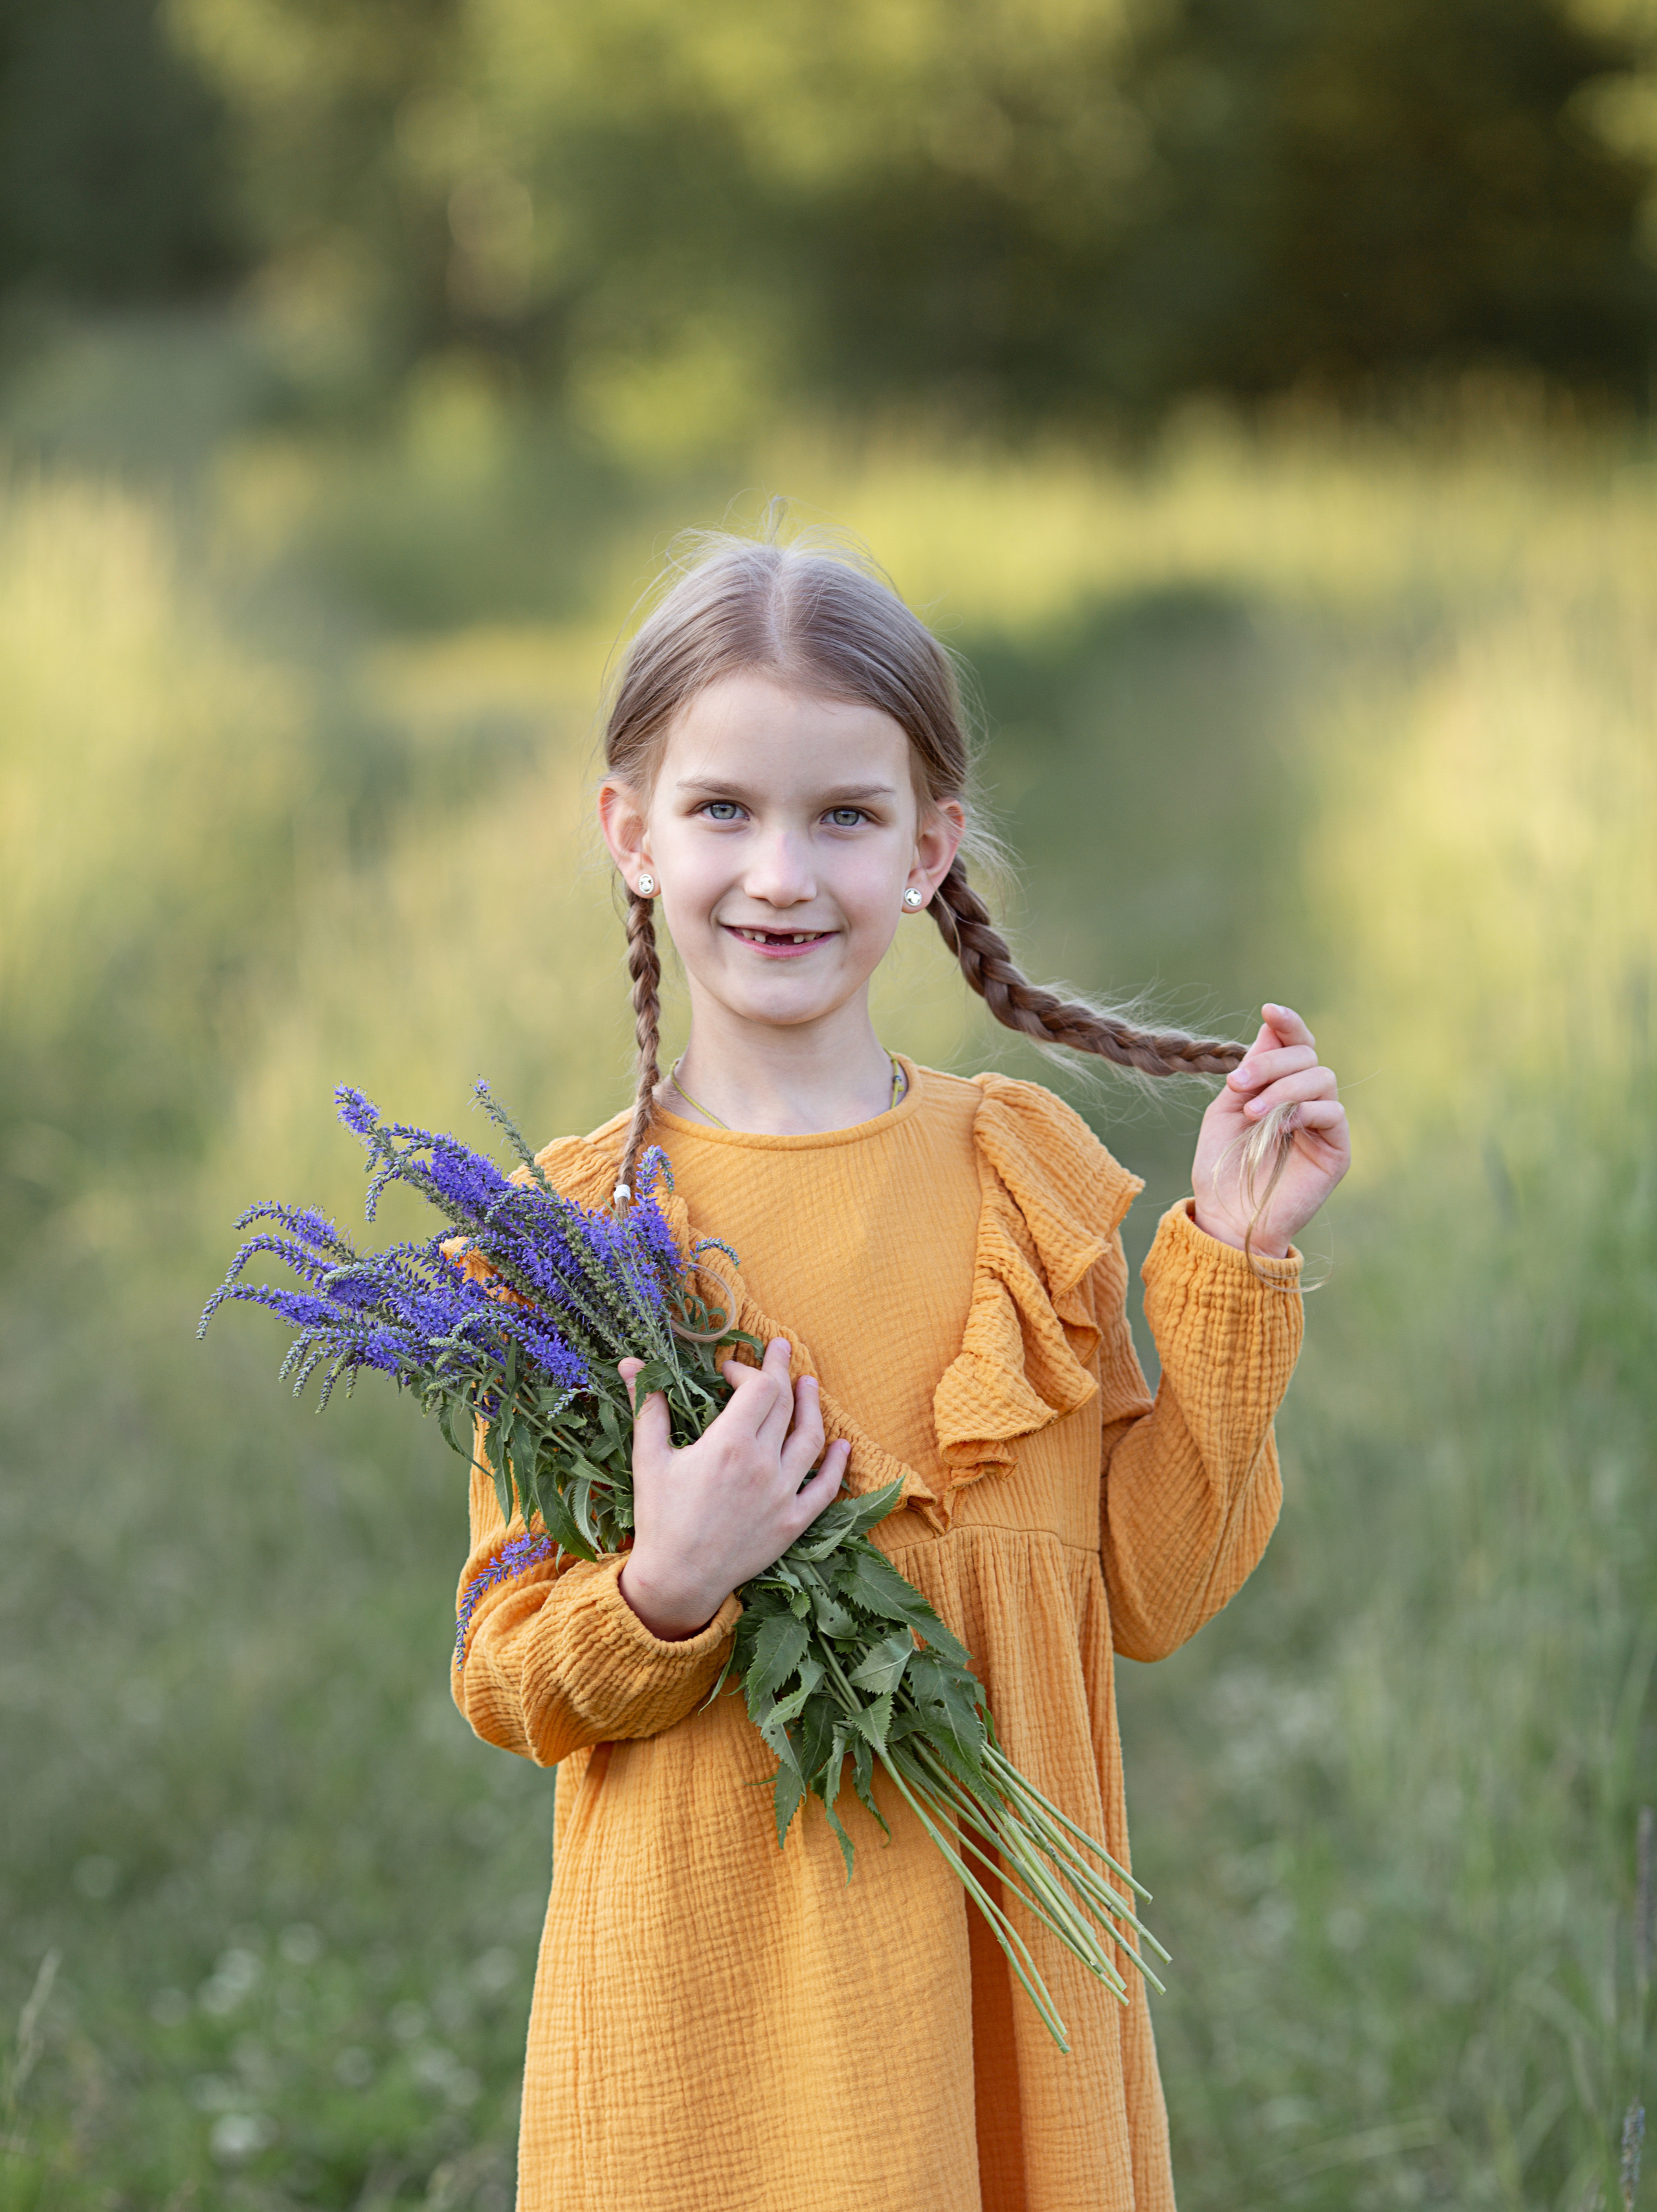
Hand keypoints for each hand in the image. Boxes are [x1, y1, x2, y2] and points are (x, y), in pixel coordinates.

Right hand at [616, 1336, 849, 1639]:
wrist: (677, 1580)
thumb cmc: (659, 1518)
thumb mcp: (649, 1458)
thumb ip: (648, 1406)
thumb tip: (632, 1364)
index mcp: (728, 1445)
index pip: (759, 1387)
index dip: (749, 1368)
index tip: (729, 1369)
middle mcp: (762, 1464)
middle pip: (785, 1404)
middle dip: (782, 1371)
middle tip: (781, 1349)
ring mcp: (783, 1494)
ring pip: (810, 1438)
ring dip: (813, 1406)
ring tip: (809, 1385)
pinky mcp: (793, 1522)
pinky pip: (825, 1488)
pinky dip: (838, 1464)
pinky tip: (842, 1446)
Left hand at [1190, 1004, 1349, 1258]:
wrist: (1226, 1216)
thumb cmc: (1221, 1166)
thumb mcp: (1226, 1108)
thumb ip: (1249, 1070)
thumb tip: (1269, 1027)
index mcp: (1280, 1087)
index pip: (1295, 1044)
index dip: (1287, 1023)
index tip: (1268, 1010)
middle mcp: (1307, 1100)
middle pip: (1306, 1056)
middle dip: (1269, 1063)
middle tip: (1236, 1084)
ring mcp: (1324, 1124)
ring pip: (1320, 1078)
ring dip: (1281, 1089)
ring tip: (1251, 1114)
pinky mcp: (1337, 1149)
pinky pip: (1330, 1112)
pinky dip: (1302, 1111)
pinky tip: (1277, 1126)